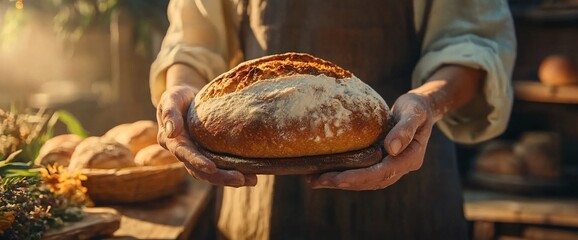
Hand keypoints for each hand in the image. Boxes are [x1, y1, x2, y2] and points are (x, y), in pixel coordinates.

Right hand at [156, 85, 256, 186]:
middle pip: (201, 171)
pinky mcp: (208, 156)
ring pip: (212, 174)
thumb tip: (171, 132)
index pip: (185, 154)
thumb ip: (170, 113)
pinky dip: (233, 172)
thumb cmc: (178, 96)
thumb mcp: (172, 98)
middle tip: (241, 179)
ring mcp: (197, 157)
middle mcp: (184, 154)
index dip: (197, 162)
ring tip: (251, 180)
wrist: (188, 99)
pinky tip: (250, 175)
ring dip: (230, 179)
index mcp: (173, 142)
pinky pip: (220, 168)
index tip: (211, 168)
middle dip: (220, 177)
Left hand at [307, 93, 433, 190]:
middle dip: (343, 183)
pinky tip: (325, 171)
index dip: (360, 177)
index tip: (339, 179)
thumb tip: (391, 149)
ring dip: (340, 182)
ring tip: (314, 180)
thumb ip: (405, 129)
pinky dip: (344, 174)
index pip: (382, 173)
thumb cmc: (417, 107)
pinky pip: (362, 173)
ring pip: (364, 181)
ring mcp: (391, 167)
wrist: (420, 109)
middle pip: (370, 182)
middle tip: (317, 181)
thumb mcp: (414, 113)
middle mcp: (400, 167)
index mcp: (410, 159)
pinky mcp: (381, 162)